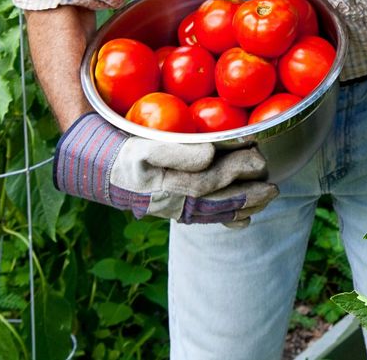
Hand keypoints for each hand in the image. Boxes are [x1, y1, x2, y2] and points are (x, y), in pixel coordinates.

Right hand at [54, 113, 277, 225]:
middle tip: (272, 186)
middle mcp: (169, 203)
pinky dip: (224, 218)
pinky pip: (202, 216)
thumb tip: (209, 155)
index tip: (256, 156)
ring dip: (241, 206)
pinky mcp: (172, 206)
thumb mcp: (141, 146)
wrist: (94, 166)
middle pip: (214, 202)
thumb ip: (174, 151)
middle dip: (246, 194)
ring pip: (211, 212)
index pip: (206, 181)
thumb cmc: (119, 150)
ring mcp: (171, 207)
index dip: (233, 170)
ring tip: (266, 200)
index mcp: (164, 187)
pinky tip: (242, 219)